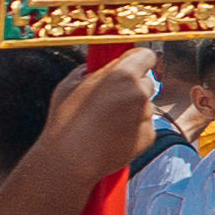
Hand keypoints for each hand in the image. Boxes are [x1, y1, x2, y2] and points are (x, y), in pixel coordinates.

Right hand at [38, 48, 158, 179]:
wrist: (71, 160)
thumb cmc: (65, 122)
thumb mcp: (68, 85)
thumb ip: (89, 71)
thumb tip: (94, 69)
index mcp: (122, 75)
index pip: (145, 55)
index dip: (135, 59)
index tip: (129, 64)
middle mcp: (139, 93)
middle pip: (146, 80)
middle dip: (132, 86)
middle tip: (110, 97)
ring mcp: (146, 115)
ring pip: (144, 104)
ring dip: (131, 108)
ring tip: (106, 121)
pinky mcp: (148, 136)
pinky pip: (144, 125)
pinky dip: (132, 128)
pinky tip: (112, 134)